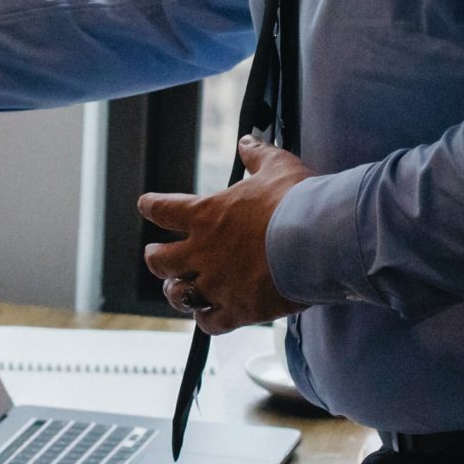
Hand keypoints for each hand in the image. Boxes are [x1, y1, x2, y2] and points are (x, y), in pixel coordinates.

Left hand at [138, 136, 313, 334]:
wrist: (318, 239)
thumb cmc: (297, 199)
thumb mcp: (277, 166)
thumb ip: (257, 155)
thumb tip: (247, 141)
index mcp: (206, 215)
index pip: (163, 209)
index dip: (152, 206)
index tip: (146, 205)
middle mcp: (203, 251)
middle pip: (160, 260)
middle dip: (156, 258)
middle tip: (156, 256)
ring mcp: (217, 283)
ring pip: (179, 294)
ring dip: (176, 291)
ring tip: (178, 290)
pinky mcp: (237, 309)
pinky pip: (209, 322)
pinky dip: (207, 320)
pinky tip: (209, 317)